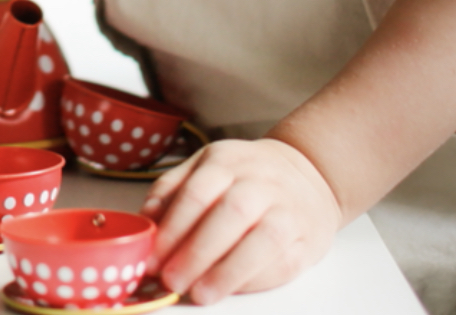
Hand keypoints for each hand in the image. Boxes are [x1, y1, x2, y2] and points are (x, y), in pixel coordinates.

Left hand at [141, 136, 341, 303]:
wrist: (308, 173)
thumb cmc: (245, 176)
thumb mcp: (205, 166)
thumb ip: (173, 190)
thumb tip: (146, 221)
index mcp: (227, 161)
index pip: (197, 194)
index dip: (172, 230)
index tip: (152, 260)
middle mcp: (261, 182)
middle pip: (231, 214)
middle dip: (197, 252)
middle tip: (172, 280)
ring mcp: (289, 210)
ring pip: (263, 239)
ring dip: (228, 271)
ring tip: (199, 293)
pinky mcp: (308, 239)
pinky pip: (284, 262)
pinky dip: (255, 280)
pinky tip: (230, 289)